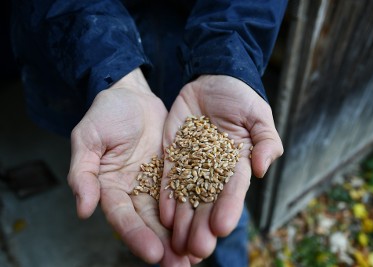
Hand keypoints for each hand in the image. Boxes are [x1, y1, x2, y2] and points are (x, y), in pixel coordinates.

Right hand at [67, 69, 189, 265]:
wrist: (132, 96)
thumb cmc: (105, 114)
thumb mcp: (87, 138)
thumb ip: (83, 172)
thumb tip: (83, 210)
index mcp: (110, 187)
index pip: (123, 216)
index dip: (136, 235)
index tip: (153, 254)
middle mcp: (134, 190)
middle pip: (148, 223)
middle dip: (164, 246)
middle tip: (181, 266)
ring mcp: (154, 183)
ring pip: (168, 214)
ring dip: (181, 236)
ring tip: (197, 257)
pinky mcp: (173, 172)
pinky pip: (184, 192)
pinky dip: (192, 210)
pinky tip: (205, 225)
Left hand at [159, 75, 282, 258]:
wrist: (213, 80)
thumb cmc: (241, 97)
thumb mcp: (259, 115)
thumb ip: (266, 140)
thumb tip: (262, 168)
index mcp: (237, 163)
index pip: (234, 190)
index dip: (228, 208)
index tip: (221, 227)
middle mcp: (214, 170)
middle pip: (208, 202)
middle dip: (203, 225)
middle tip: (197, 248)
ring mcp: (192, 163)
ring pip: (187, 196)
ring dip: (183, 221)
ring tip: (177, 244)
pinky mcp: (174, 155)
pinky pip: (169, 178)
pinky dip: (167, 197)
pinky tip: (164, 217)